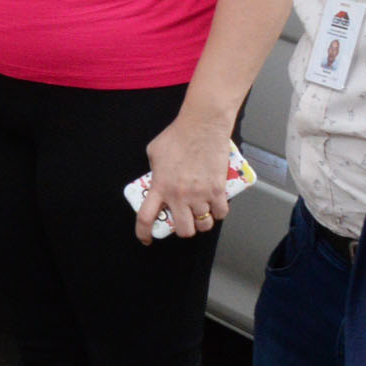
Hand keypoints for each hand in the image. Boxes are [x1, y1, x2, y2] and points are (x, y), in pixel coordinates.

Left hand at [135, 114, 231, 244]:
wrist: (202, 126)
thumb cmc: (177, 135)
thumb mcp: (154, 152)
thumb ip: (154, 170)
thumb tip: (157, 177)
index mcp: (159, 186)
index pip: (146, 218)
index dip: (144, 233)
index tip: (146, 239)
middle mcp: (179, 195)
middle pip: (183, 230)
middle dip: (184, 229)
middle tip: (184, 220)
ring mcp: (200, 194)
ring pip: (204, 224)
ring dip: (203, 221)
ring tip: (201, 213)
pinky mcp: (218, 189)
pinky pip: (221, 212)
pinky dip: (219, 212)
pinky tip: (216, 206)